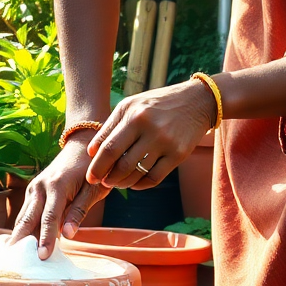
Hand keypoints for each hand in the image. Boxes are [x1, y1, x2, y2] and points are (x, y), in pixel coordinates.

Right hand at [9, 137, 107, 258]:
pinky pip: (26, 213)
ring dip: (19, 236)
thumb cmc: (92, 170)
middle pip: (28, 218)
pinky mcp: (33, 191)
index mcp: (57, 185)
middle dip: (22, 240)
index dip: (46, 238)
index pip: (49, 218)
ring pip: (23, 216)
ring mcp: (34, 188)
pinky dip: (23, 228)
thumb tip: (68, 235)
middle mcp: (40, 186)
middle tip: (16, 261)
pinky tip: (20, 243)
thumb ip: (79, 211)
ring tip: (13, 256)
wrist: (81, 147)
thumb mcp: (94, 190)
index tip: (43, 256)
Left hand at [87, 80, 216, 190]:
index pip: (109, 148)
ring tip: (116, 182)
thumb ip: (109, 126)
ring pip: (137, 173)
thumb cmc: (155, 104)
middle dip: (107, 178)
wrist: (196, 102)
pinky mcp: (178, 155)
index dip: (97, 166)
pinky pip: (154, 178)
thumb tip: (91, 152)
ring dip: (122, 182)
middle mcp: (150, 129)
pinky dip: (140, 184)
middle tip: (102, 182)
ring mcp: (166, 143)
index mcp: (135, 116)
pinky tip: (133, 183)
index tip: (90, 177)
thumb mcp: (130, 106)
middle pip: (122, 164)